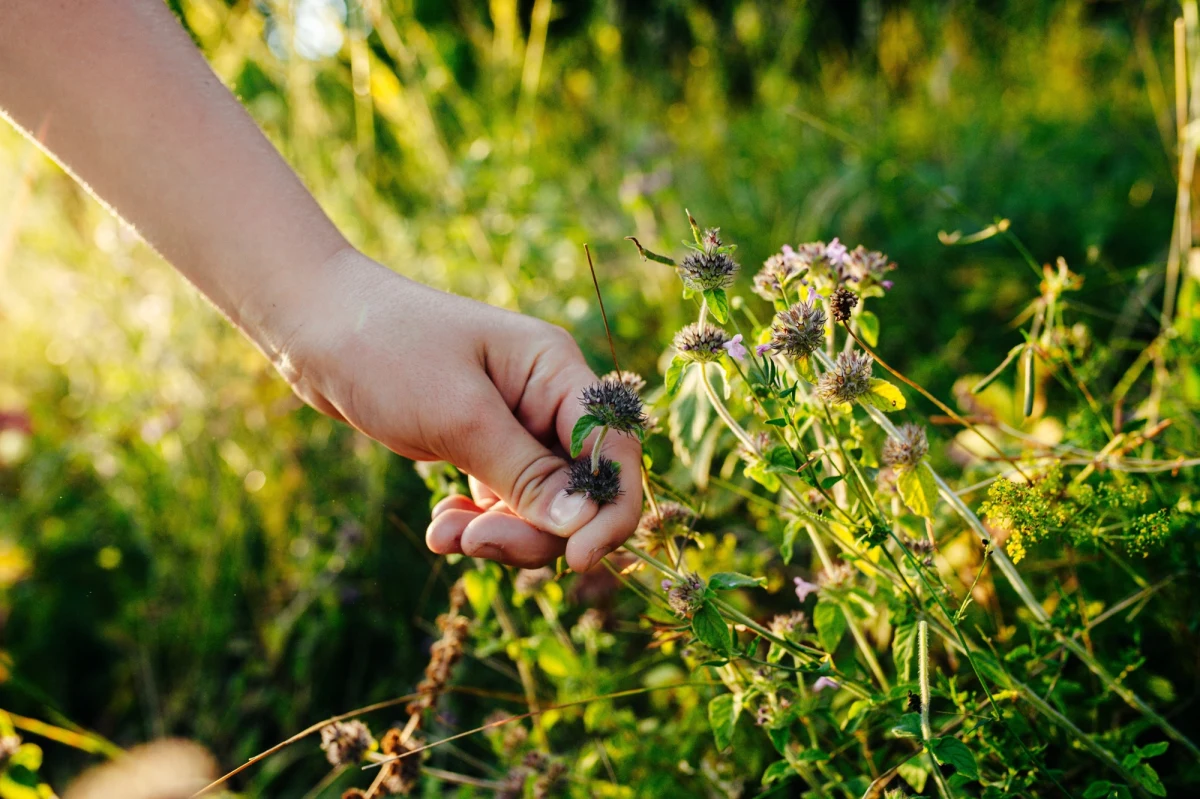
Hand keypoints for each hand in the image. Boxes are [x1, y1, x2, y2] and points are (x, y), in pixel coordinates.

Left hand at [271, 249, 642, 571]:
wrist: (315, 326)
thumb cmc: (387, 349)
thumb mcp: (458, 416)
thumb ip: (525, 474)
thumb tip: (582, 527)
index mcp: (557, 372)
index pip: (616, 451)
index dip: (610, 512)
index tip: (577, 562)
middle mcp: (545, 399)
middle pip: (577, 491)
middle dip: (535, 531)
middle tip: (476, 544)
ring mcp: (514, 425)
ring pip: (539, 507)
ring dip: (499, 533)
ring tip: (446, 535)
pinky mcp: (480, 445)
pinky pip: (501, 503)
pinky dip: (476, 524)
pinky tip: (441, 526)